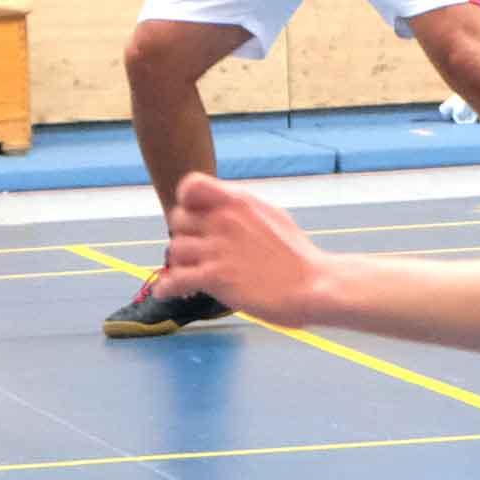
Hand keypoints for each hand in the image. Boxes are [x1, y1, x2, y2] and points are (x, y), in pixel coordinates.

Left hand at [160, 173, 327, 321]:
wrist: (312, 285)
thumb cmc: (297, 255)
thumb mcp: (272, 215)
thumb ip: (243, 210)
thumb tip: (225, 207)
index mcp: (239, 201)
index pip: (191, 186)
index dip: (186, 201)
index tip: (194, 217)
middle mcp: (224, 220)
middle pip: (177, 219)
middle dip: (184, 235)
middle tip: (196, 252)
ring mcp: (218, 248)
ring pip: (174, 250)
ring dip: (179, 264)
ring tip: (190, 273)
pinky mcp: (215, 277)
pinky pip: (174, 280)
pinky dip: (166, 288)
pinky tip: (168, 293)